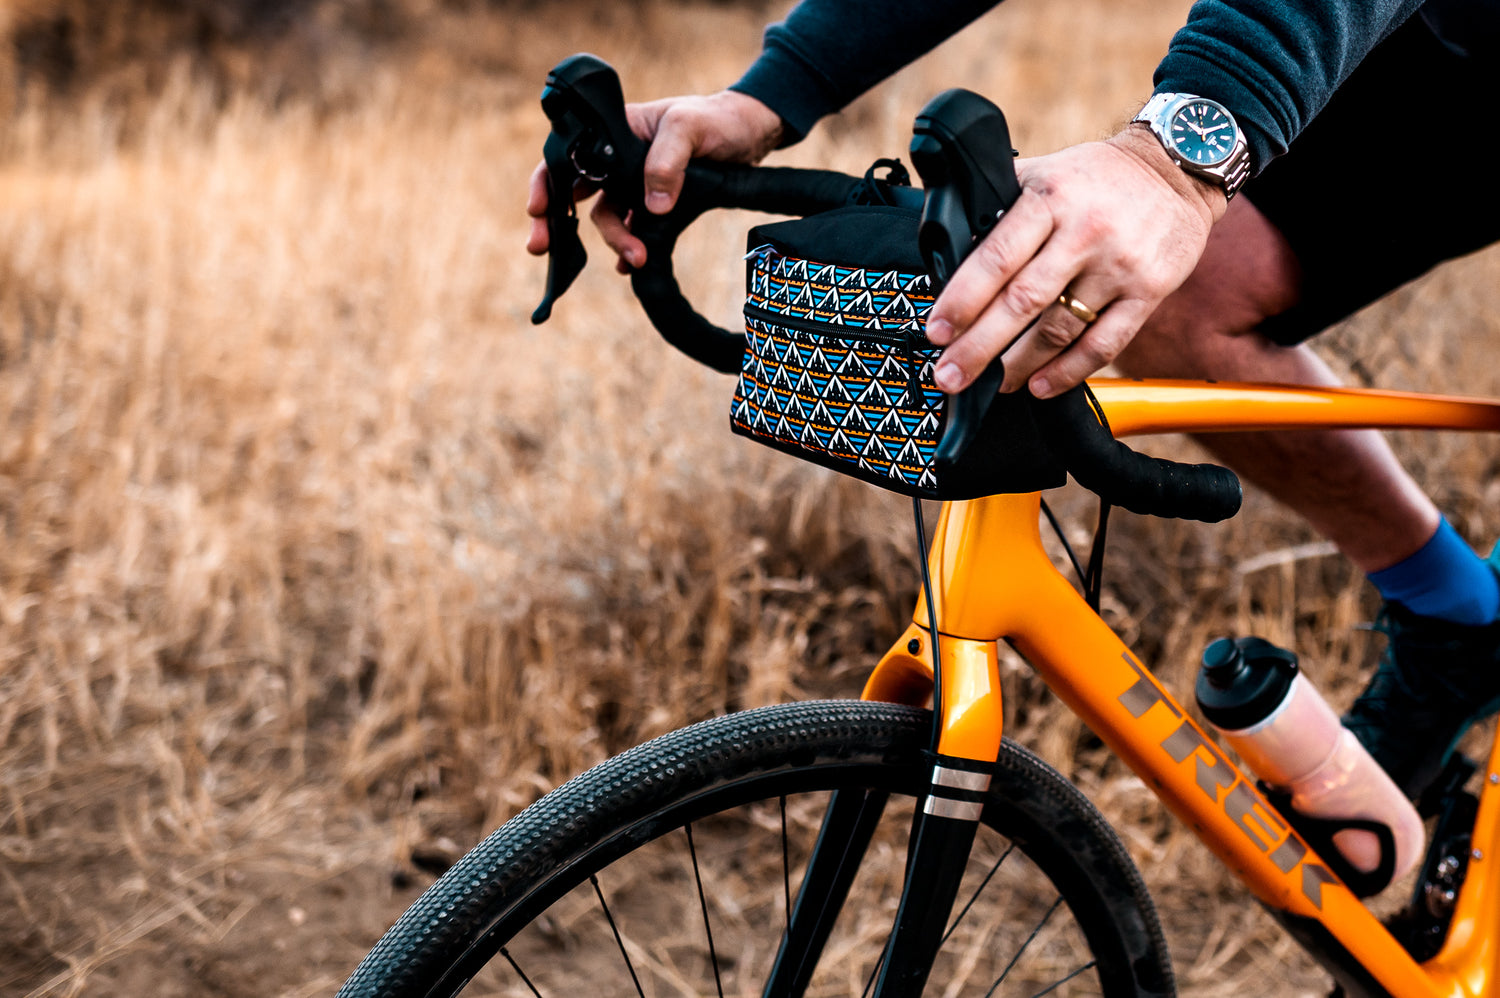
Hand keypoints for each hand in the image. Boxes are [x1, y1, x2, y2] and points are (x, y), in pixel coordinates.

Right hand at [525, 91, 782, 271]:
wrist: (748, 135)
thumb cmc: (716, 119)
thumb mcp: (690, 129)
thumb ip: (668, 161)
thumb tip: (653, 206)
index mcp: (614, 130)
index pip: (566, 154)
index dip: (545, 182)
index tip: (537, 210)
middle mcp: (616, 157)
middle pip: (574, 193)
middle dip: (557, 223)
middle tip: (543, 248)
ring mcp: (632, 182)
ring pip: (608, 217)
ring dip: (615, 241)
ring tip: (635, 261)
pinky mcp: (652, 203)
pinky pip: (632, 229)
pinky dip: (630, 248)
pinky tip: (634, 267)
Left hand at [924, 125, 1226, 397]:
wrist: (1177, 169)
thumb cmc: (1096, 177)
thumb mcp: (1046, 172)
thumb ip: (1001, 203)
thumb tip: (947, 242)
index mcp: (1049, 199)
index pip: (997, 258)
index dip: (963, 300)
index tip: (937, 332)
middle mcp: (1084, 232)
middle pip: (1023, 302)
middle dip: (979, 346)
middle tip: (950, 375)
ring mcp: (1118, 266)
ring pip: (1060, 329)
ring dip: (1019, 365)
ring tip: (992, 384)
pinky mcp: (1148, 291)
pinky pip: (1104, 343)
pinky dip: (1068, 372)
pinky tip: (1039, 386)